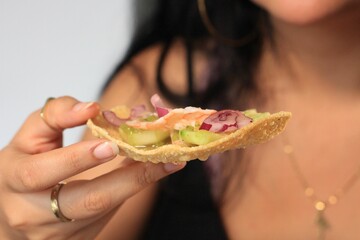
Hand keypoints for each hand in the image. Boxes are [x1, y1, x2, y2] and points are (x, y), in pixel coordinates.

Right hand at [0, 96, 184, 239]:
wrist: (18, 211)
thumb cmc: (23, 166)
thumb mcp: (28, 137)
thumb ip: (55, 115)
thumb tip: (92, 108)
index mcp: (17, 181)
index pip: (43, 172)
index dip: (77, 158)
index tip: (111, 143)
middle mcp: (37, 214)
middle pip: (88, 201)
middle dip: (127, 178)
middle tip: (158, 156)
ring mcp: (62, 232)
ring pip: (108, 210)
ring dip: (141, 183)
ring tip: (170, 161)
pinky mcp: (81, 238)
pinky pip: (112, 212)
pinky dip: (133, 188)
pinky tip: (155, 170)